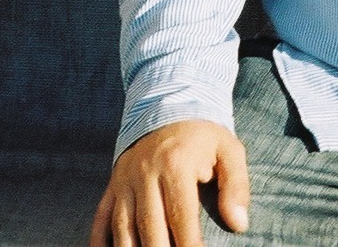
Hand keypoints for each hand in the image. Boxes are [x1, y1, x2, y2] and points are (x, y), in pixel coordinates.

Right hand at [90, 120, 248, 246]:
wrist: (166, 105)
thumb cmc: (202, 137)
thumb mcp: (229, 151)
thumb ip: (236, 187)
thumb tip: (238, 224)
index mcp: (175, 165)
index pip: (182, 218)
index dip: (190, 246)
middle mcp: (144, 173)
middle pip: (149, 227)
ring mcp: (124, 180)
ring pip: (122, 226)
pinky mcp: (113, 185)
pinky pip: (101, 217)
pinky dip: (100, 240)